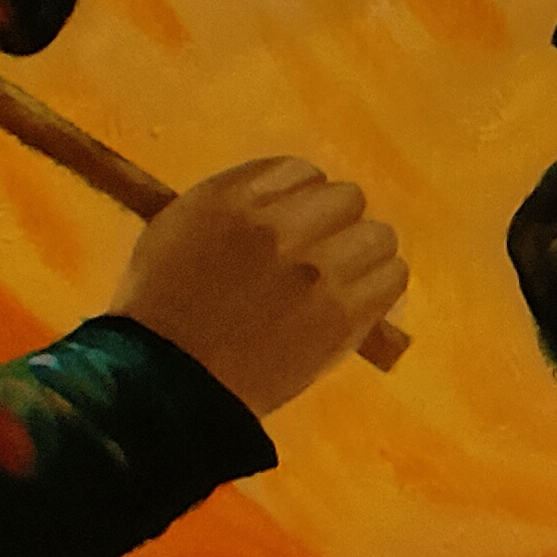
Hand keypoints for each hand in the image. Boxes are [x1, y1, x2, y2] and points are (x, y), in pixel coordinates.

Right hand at [111, 157, 406, 419]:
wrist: (168, 385)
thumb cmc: (163, 310)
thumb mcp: (177, 231)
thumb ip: (235, 199)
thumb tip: (295, 187)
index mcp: (230, 201)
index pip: (301, 171)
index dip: (301, 197)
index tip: (294, 221)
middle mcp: (274, 228)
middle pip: (347, 198)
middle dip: (334, 224)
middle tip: (318, 254)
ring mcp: (313, 271)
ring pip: (378, 235)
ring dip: (362, 255)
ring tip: (339, 279)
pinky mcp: (343, 314)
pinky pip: (392, 277)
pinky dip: (379, 287)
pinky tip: (355, 302)